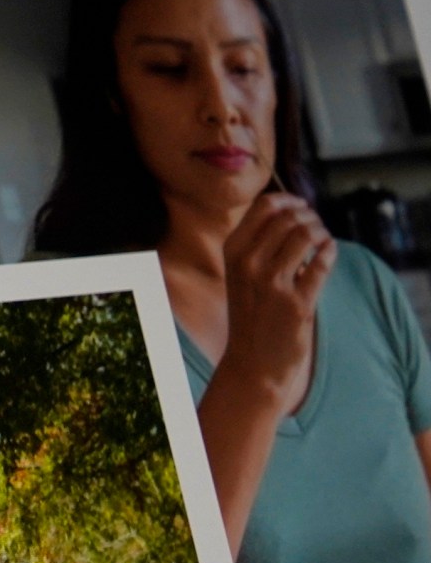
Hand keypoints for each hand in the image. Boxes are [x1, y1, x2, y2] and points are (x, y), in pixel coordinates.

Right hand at [216, 192, 334, 415]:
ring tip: (322, 241)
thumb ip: (260, 242)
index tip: (302, 208)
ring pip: (307, 233)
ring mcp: (272, 284)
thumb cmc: (252, 313)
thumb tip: (295, 209)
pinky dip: (330, 251)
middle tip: (315, 228)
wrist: (252, 362)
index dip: (290, 200)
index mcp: (232, 252)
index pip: (265, 205)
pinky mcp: (297, 302)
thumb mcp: (241, 273)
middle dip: (310, 216)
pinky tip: (328, 253)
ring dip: (321, 232)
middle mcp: (248, 264)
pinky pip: (323, 262)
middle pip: (290, 216)